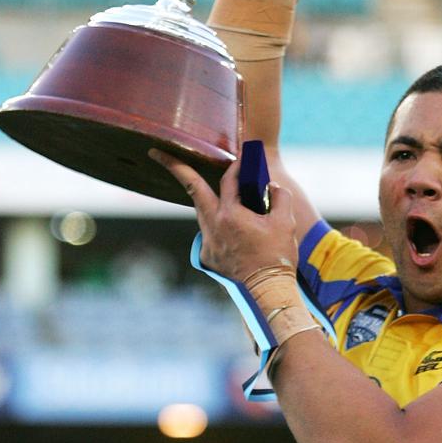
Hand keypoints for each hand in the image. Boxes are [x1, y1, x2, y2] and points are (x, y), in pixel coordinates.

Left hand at [148, 149, 298, 279]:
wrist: (269, 291)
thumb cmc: (278, 256)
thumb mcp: (286, 222)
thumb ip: (279, 196)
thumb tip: (271, 187)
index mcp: (231, 214)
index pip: (229, 180)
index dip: (237, 167)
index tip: (242, 159)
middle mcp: (213, 226)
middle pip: (192, 189)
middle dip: (175, 167)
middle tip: (155, 151)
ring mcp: (207, 242)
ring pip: (203, 212)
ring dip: (208, 199)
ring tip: (215, 191)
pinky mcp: (207, 257)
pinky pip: (209, 233)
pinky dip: (217, 225)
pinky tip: (231, 228)